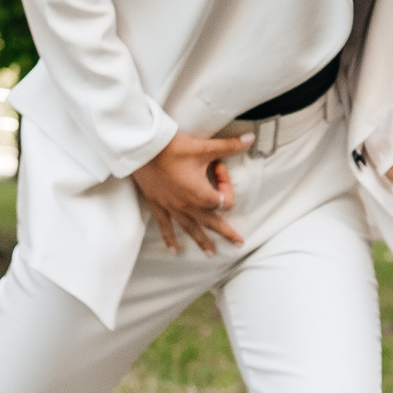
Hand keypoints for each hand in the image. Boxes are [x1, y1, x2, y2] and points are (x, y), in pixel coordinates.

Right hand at [130, 130, 254, 254]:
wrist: (142, 148)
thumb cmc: (172, 147)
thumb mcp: (204, 147)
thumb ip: (229, 146)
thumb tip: (249, 139)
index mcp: (200, 194)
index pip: (223, 200)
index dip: (226, 185)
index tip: (219, 167)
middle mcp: (187, 205)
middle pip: (212, 222)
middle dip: (226, 232)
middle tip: (238, 243)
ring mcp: (171, 207)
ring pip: (190, 228)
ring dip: (202, 241)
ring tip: (211, 253)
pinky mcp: (158, 204)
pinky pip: (165, 225)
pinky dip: (169, 238)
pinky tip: (173, 250)